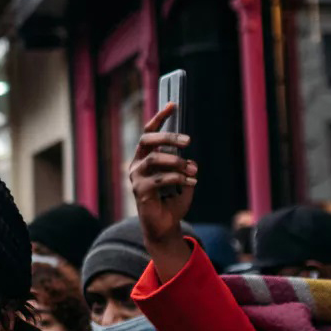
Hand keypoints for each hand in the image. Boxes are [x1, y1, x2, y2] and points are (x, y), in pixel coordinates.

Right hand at [130, 104, 196, 247]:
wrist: (166, 226)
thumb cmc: (172, 201)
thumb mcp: (182, 178)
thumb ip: (184, 165)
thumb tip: (190, 159)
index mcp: (145, 158)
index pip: (149, 133)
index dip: (160, 118)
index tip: (173, 105)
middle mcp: (137, 165)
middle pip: (147, 140)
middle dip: (168, 137)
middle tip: (188, 141)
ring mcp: (136, 178)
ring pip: (155, 159)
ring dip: (178, 163)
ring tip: (193, 171)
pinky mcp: (140, 192)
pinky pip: (160, 179)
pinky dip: (179, 179)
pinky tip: (191, 183)